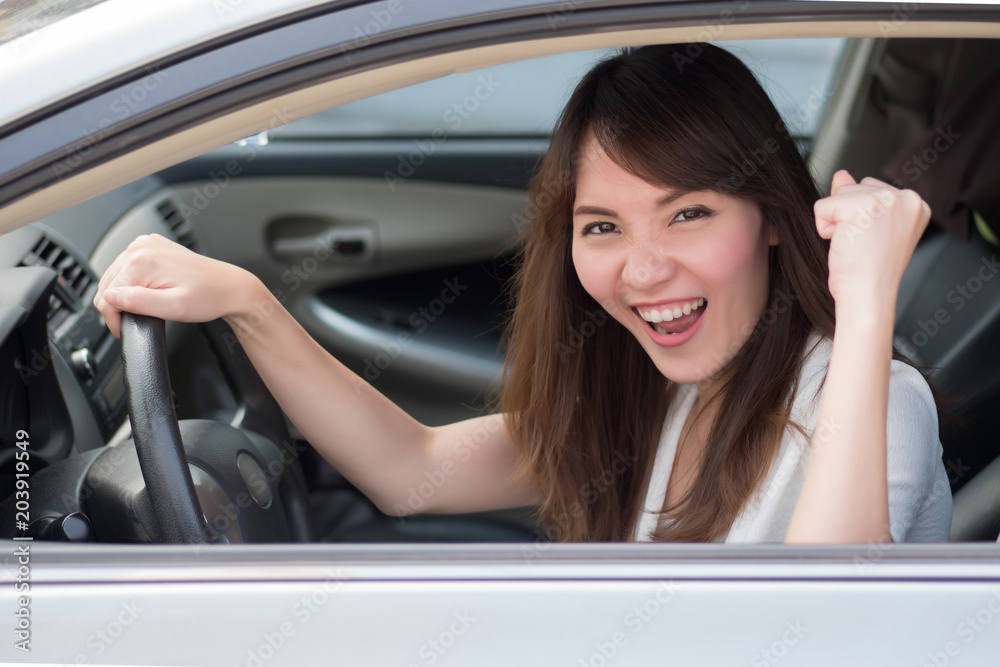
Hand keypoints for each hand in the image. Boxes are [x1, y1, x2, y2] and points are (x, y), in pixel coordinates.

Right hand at [94, 234, 255, 337]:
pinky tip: (148, 291)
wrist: (228, 286)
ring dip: (123, 294)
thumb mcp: (173, 307)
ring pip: (115, 276)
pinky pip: (128, 267)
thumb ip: (138, 302)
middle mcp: (140, 247)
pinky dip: (132, 282)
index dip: (113, 319)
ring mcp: (145, 244)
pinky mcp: (151, 247)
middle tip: (138, 320)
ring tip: (146, 306)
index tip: (125, 329)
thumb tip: (110, 299)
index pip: (105, 296)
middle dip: (117, 306)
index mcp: (141, 261)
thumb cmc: (208, 297)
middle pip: (107, 285)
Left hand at [813, 170, 930, 309]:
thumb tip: (841, 175)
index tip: (874, 242)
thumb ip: (858, 197)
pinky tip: (843, 245)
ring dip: (836, 222)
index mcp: (915, 203)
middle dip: (848, 217)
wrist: (867, 297)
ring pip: (838, 195)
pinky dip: (823, 228)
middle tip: (863, 246)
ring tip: (855, 245)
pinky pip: (822, 206)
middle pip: (854, 188)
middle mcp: (906, 197)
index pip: (871, 190)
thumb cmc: (869, 271)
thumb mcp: (868, 229)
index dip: (862, 218)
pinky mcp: (860, 207)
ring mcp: (885, 200)